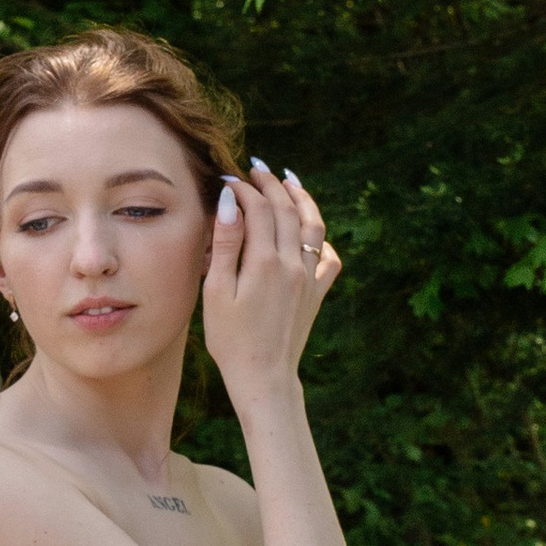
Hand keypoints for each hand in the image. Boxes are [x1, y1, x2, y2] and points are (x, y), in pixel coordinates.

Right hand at [201, 161, 339, 410]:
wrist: (264, 377)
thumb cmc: (231, 339)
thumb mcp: (217, 291)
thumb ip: (226, 243)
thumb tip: (230, 201)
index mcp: (265, 261)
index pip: (259, 208)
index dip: (243, 189)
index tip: (227, 179)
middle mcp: (293, 263)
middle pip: (287, 209)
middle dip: (271, 184)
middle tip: (256, 169)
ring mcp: (309, 277)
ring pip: (313, 225)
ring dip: (301, 199)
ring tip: (289, 181)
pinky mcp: (317, 292)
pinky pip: (327, 256)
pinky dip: (320, 237)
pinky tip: (310, 232)